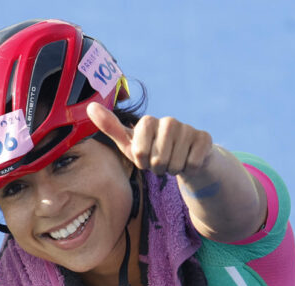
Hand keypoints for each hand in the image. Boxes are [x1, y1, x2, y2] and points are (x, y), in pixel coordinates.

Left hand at [88, 102, 214, 177]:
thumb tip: (90, 106)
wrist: (185, 159)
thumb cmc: (153, 152)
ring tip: (174, 161)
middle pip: (157, 160)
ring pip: (175, 164)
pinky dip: (188, 169)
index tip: (144, 158)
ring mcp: (188, 128)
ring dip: (173, 169)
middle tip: (161, 161)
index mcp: (148, 122)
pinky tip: (188, 161)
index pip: (139, 151)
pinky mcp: (204, 138)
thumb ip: (110, 127)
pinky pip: (192, 163)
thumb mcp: (130, 144)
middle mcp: (169, 121)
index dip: (142, 161)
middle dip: (158, 168)